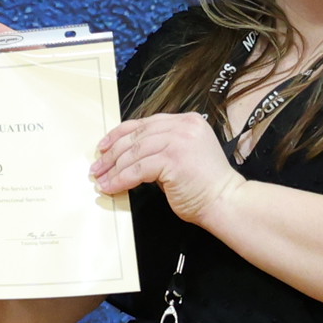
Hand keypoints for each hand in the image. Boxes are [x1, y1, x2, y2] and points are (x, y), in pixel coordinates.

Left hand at [89, 112, 240, 220]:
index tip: (104, 146)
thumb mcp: (183, 155)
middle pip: (136, 136)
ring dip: (114, 169)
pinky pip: (137, 169)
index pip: (145, 123)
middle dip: (112, 153)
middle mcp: (183, 126)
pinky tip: (112, 187)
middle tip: (97, 167)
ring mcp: (179, 140)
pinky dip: (121, 179)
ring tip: (102, 180)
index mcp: (187, 121)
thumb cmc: (205, 186)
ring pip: (134, 152)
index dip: (120, 134)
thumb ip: (161, 148)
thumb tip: (128, 155)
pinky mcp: (173, 159)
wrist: (225, 201)